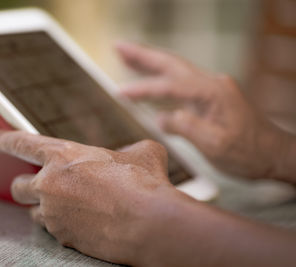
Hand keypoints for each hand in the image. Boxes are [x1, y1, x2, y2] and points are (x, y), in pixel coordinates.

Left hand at [0, 130, 185, 264]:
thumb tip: (132, 156)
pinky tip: (83, 223)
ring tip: (67, 207)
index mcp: (64, 155)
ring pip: (34, 212)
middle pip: (18, 186)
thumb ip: (128, 151)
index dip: (2, 140)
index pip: (21, 143)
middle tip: (38, 186)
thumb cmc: (143, 183)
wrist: (147, 223)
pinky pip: (53, 230)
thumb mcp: (142, 153)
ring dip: (44, 208)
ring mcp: (53, 213)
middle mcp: (49, 184)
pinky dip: (62, 225)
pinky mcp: (61, 236)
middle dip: (23, 186)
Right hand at [116, 42, 293, 179]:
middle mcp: (212, 84)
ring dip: (149, 62)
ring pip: (174, 70)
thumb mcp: (215, 145)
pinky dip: (160, 79)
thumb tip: (160, 118)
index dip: (144, 89)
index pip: (170, 87)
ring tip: (125, 55)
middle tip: (118, 46)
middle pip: (171, 64)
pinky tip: (148, 80)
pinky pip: (179, 84)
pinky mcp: (209, 98)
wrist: (273, 155)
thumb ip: (186, 127)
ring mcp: (210, 89)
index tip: (120, 92)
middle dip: (143, 55)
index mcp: (213, 93)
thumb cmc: (248, 153)